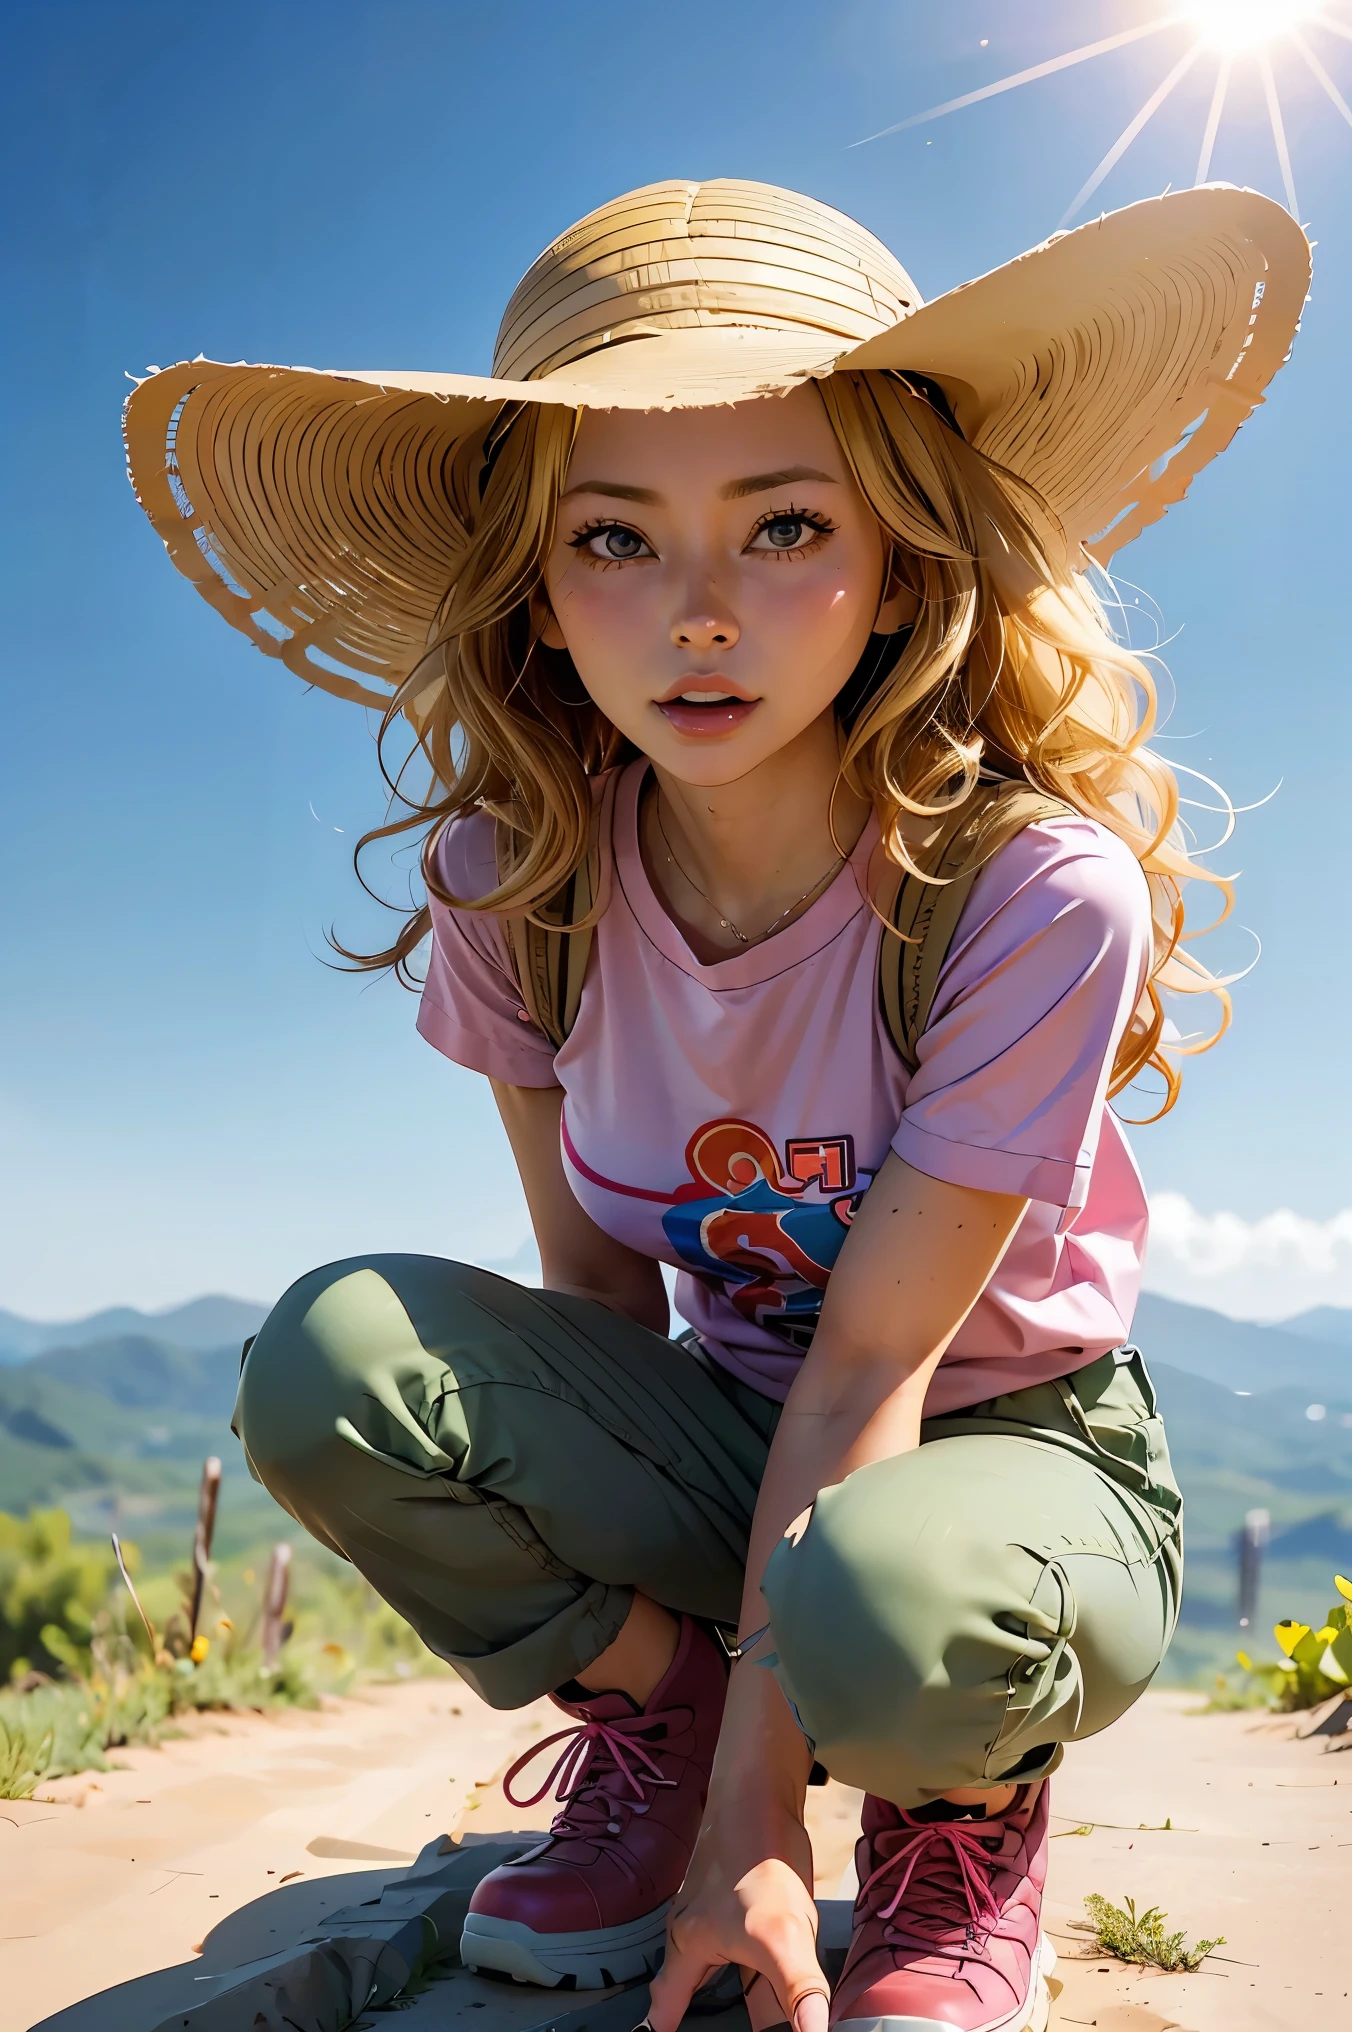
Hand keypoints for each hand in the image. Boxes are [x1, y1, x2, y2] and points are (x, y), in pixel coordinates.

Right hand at [646, 1795, 827, 2031]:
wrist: (760, 1790)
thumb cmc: (759, 1859)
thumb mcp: (785, 1935)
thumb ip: (798, 1993)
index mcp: (687, 1949)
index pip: (664, 2012)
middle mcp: (691, 1931)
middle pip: (684, 1991)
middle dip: (688, 2014)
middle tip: (689, 2028)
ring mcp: (710, 1910)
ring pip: (709, 1966)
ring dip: (718, 1991)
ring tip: (748, 2010)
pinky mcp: (732, 1895)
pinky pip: (731, 1943)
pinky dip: (742, 1964)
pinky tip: (767, 1967)